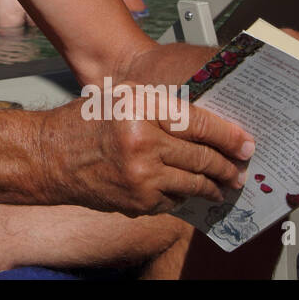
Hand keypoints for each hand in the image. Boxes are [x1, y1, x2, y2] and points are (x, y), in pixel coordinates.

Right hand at [38, 94, 253, 215]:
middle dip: (226, 165)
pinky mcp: (138, 200)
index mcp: (141, 109)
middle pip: (201, 156)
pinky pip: (173, 200)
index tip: (246, 143)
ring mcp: (141, 175)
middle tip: (239, 169)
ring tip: (222, 185)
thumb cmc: (87, 123)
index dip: (229, 135)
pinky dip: (181, 195)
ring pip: (193, 183)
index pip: (199, 123)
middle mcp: (142, 141)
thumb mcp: (123, 99)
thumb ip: (163, 106)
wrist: (52, 156)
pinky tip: (184, 190)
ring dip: (212, 186)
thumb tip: (209, 122)